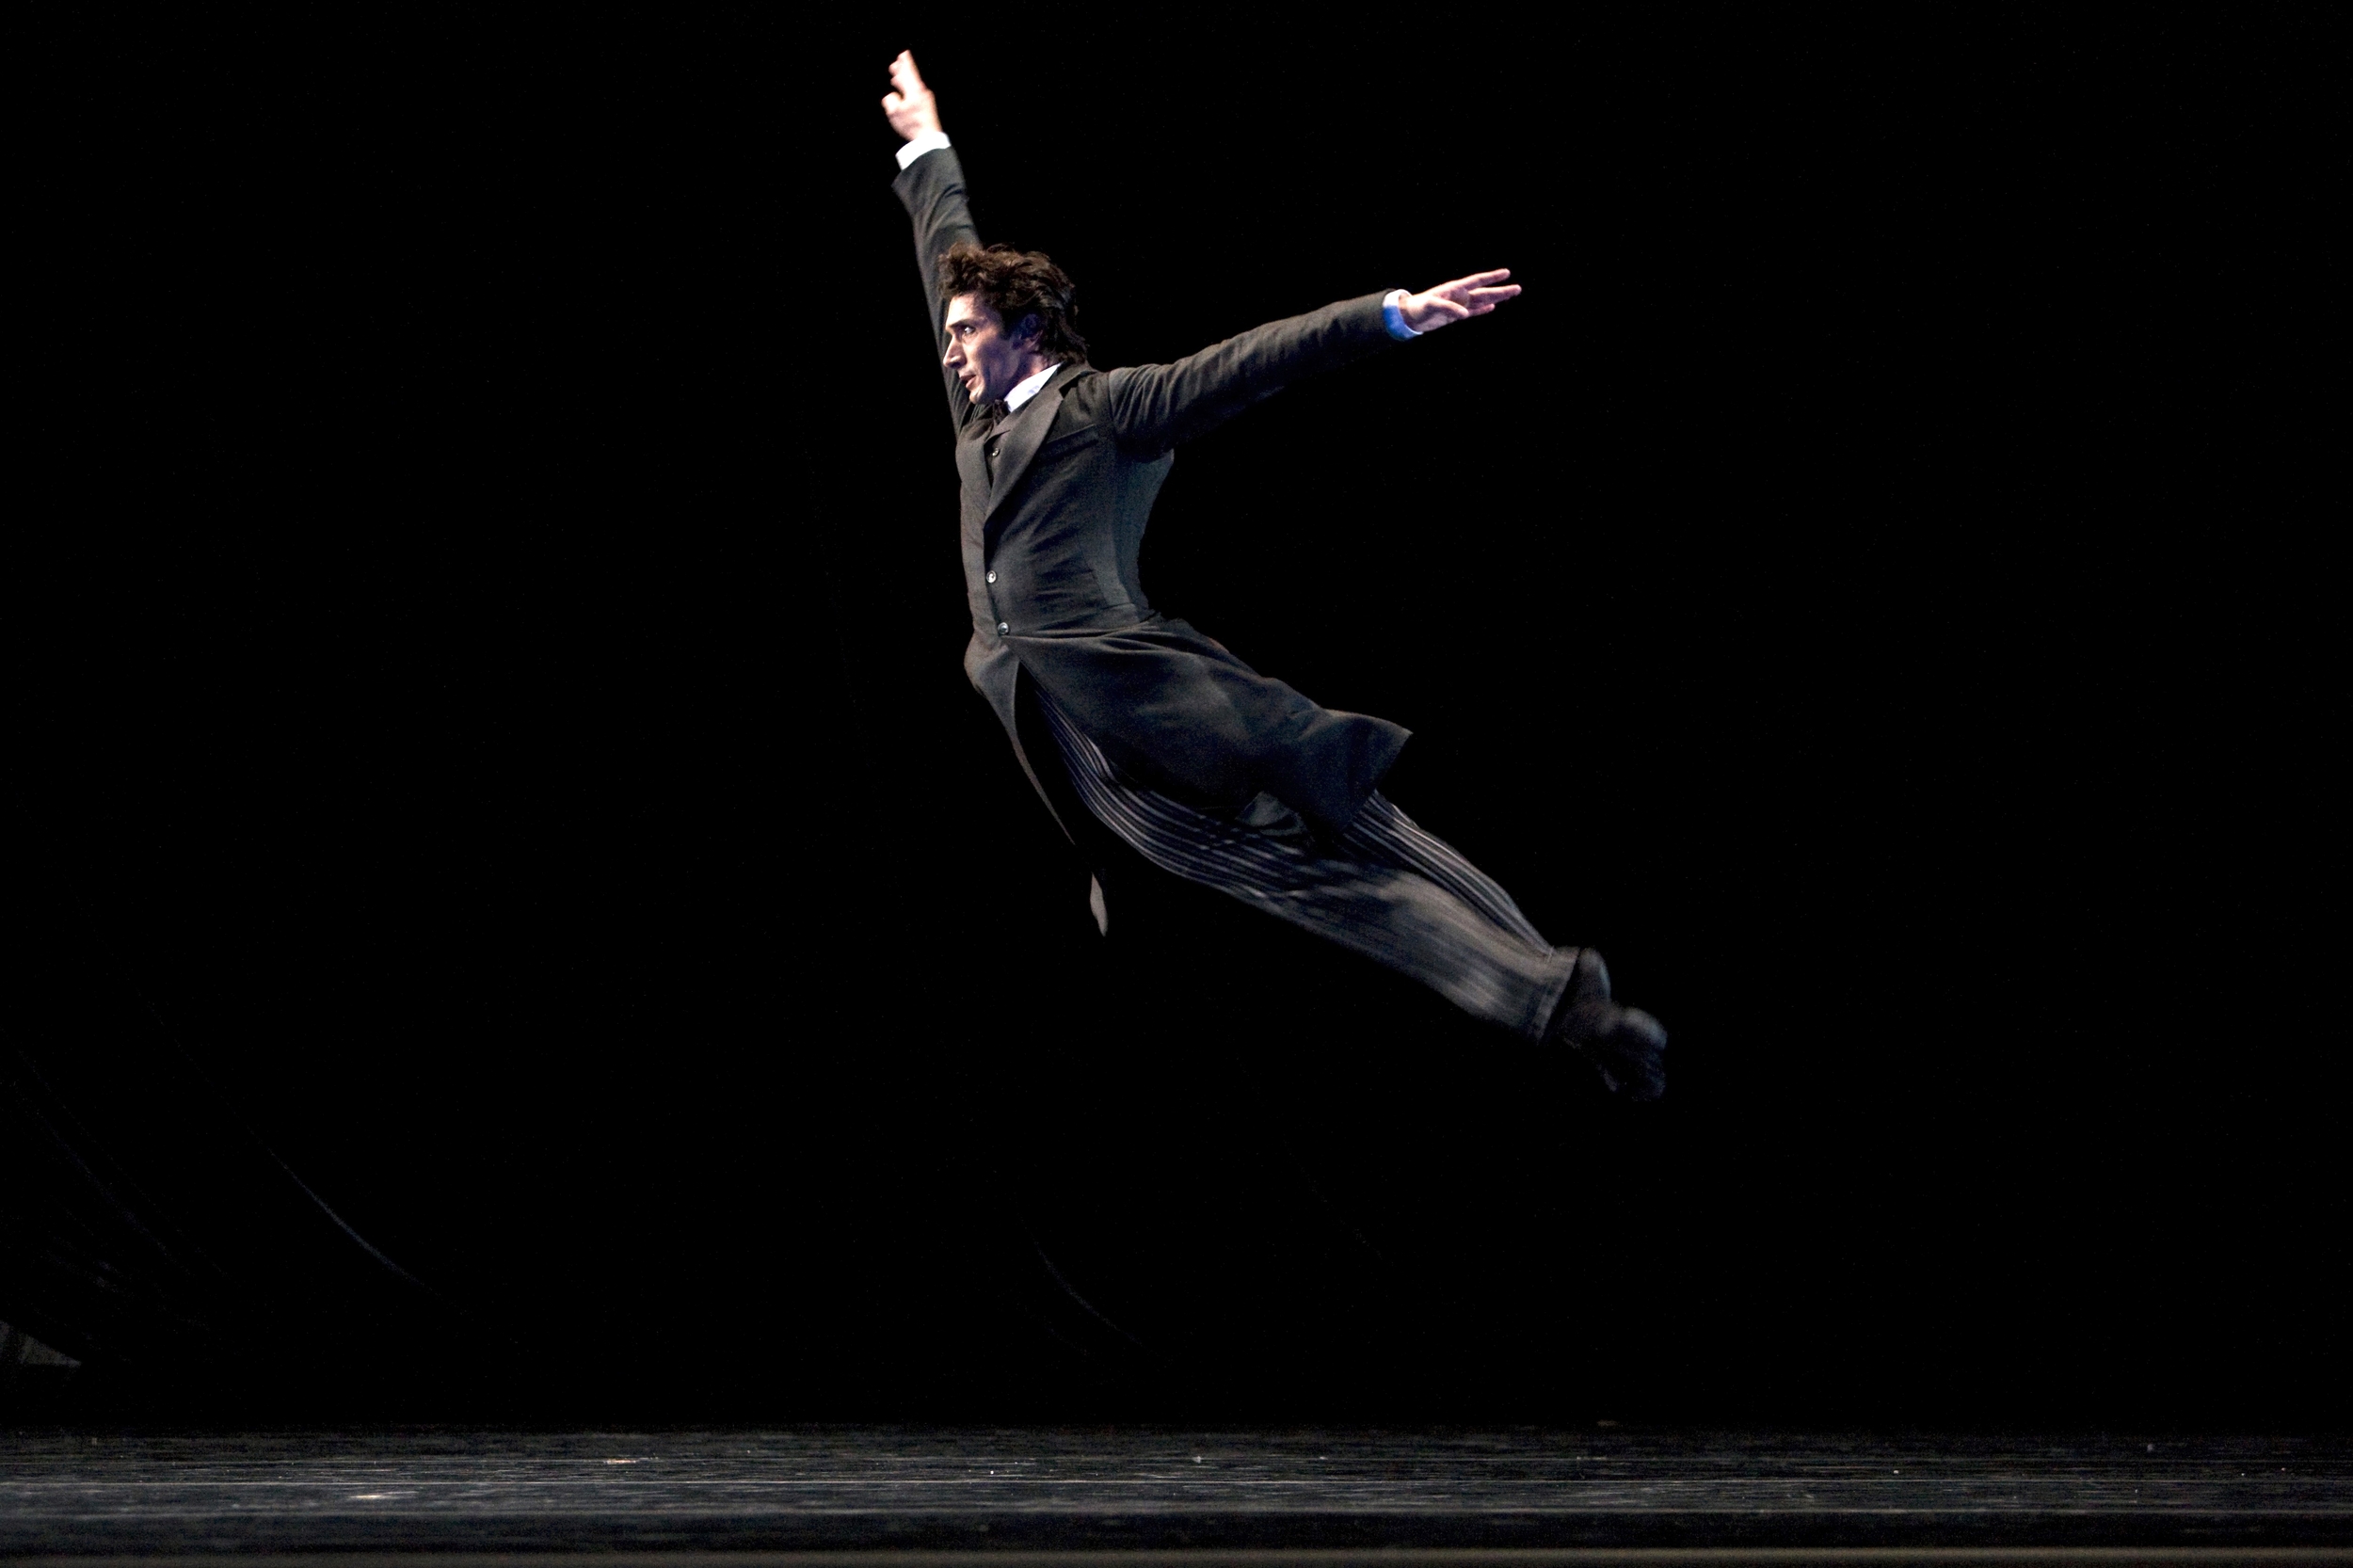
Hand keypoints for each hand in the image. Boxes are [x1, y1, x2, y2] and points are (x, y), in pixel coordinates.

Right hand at [882, 51, 942, 140]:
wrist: (928, 138)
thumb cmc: (912, 125)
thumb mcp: (894, 113)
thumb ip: (890, 100)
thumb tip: (892, 97)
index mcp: (914, 90)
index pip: (909, 72)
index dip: (906, 63)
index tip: (904, 53)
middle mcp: (921, 92)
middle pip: (911, 78)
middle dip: (902, 71)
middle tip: (895, 65)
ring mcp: (925, 99)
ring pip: (912, 86)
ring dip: (904, 82)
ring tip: (896, 79)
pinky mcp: (927, 107)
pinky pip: (915, 94)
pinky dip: (908, 91)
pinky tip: (903, 95)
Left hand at [1397, 268, 1521, 332]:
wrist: (1409, 316)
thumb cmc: (1419, 307)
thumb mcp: (1432, 306)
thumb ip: (1449, 308)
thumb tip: (1465, 314)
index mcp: (1456, 289)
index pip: (1478, 281)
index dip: (1492, 277)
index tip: (1506, 273)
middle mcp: (1460, 295)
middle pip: (1485, 292)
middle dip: (1501, 290)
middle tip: (1518, 288)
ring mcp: (1459, 304)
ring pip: (1482, 301)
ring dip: (1496, 299)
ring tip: (1510, 295)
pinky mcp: (1455, 314)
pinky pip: (1473, 311)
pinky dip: (1482, 310)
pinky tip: (1492, 308)